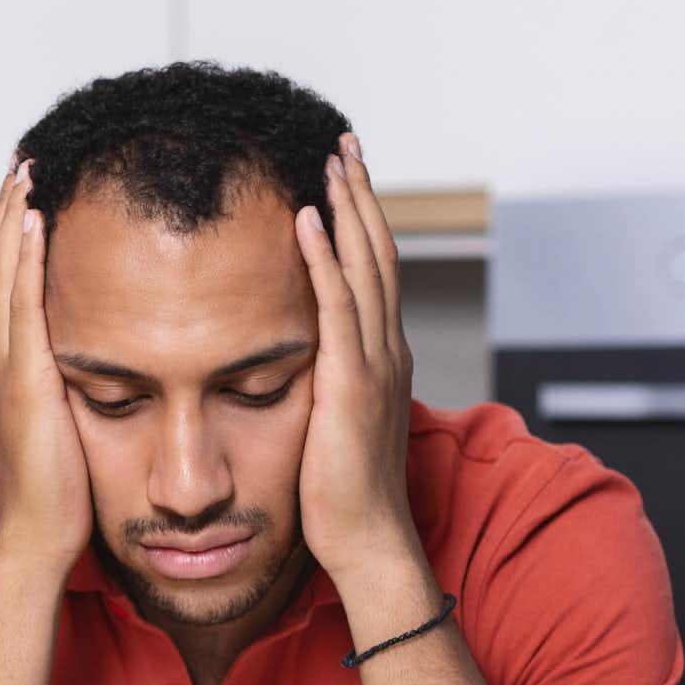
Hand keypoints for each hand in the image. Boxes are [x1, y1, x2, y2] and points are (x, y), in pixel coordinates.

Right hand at [0, 157, 93, 573]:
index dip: (19, 238)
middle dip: (12, 211)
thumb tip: (105, 373)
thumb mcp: (70, 430)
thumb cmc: (63, 496)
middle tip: (26, 159)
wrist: (39, 536)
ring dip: (15, 216)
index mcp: (10, 369)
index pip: (11, 287)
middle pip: (0, 265)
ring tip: (30, 168)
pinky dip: (26, 253)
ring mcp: (5, 364)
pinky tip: (39, 216)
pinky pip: (22, 299)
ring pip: (5, 271)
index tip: (34, 194)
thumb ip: (78, 394)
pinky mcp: (23, 375)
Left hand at [293, 133, 424, 587]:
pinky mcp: (351, 384)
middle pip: (377, 252)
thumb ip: (323, 385)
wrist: (365, 541)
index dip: (361, 220)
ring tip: (330, 160)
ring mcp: (374, 364)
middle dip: (362, 194)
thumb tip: (297, 366)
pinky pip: (337, 307)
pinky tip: (307, 220)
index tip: (343, 177)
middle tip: (342, 143)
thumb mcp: (330, 424)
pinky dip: (324, 259)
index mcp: (380, 358)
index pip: (373, 272)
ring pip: (364, 266)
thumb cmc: (341, 495)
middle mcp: (386, 350)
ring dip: (348, 209)